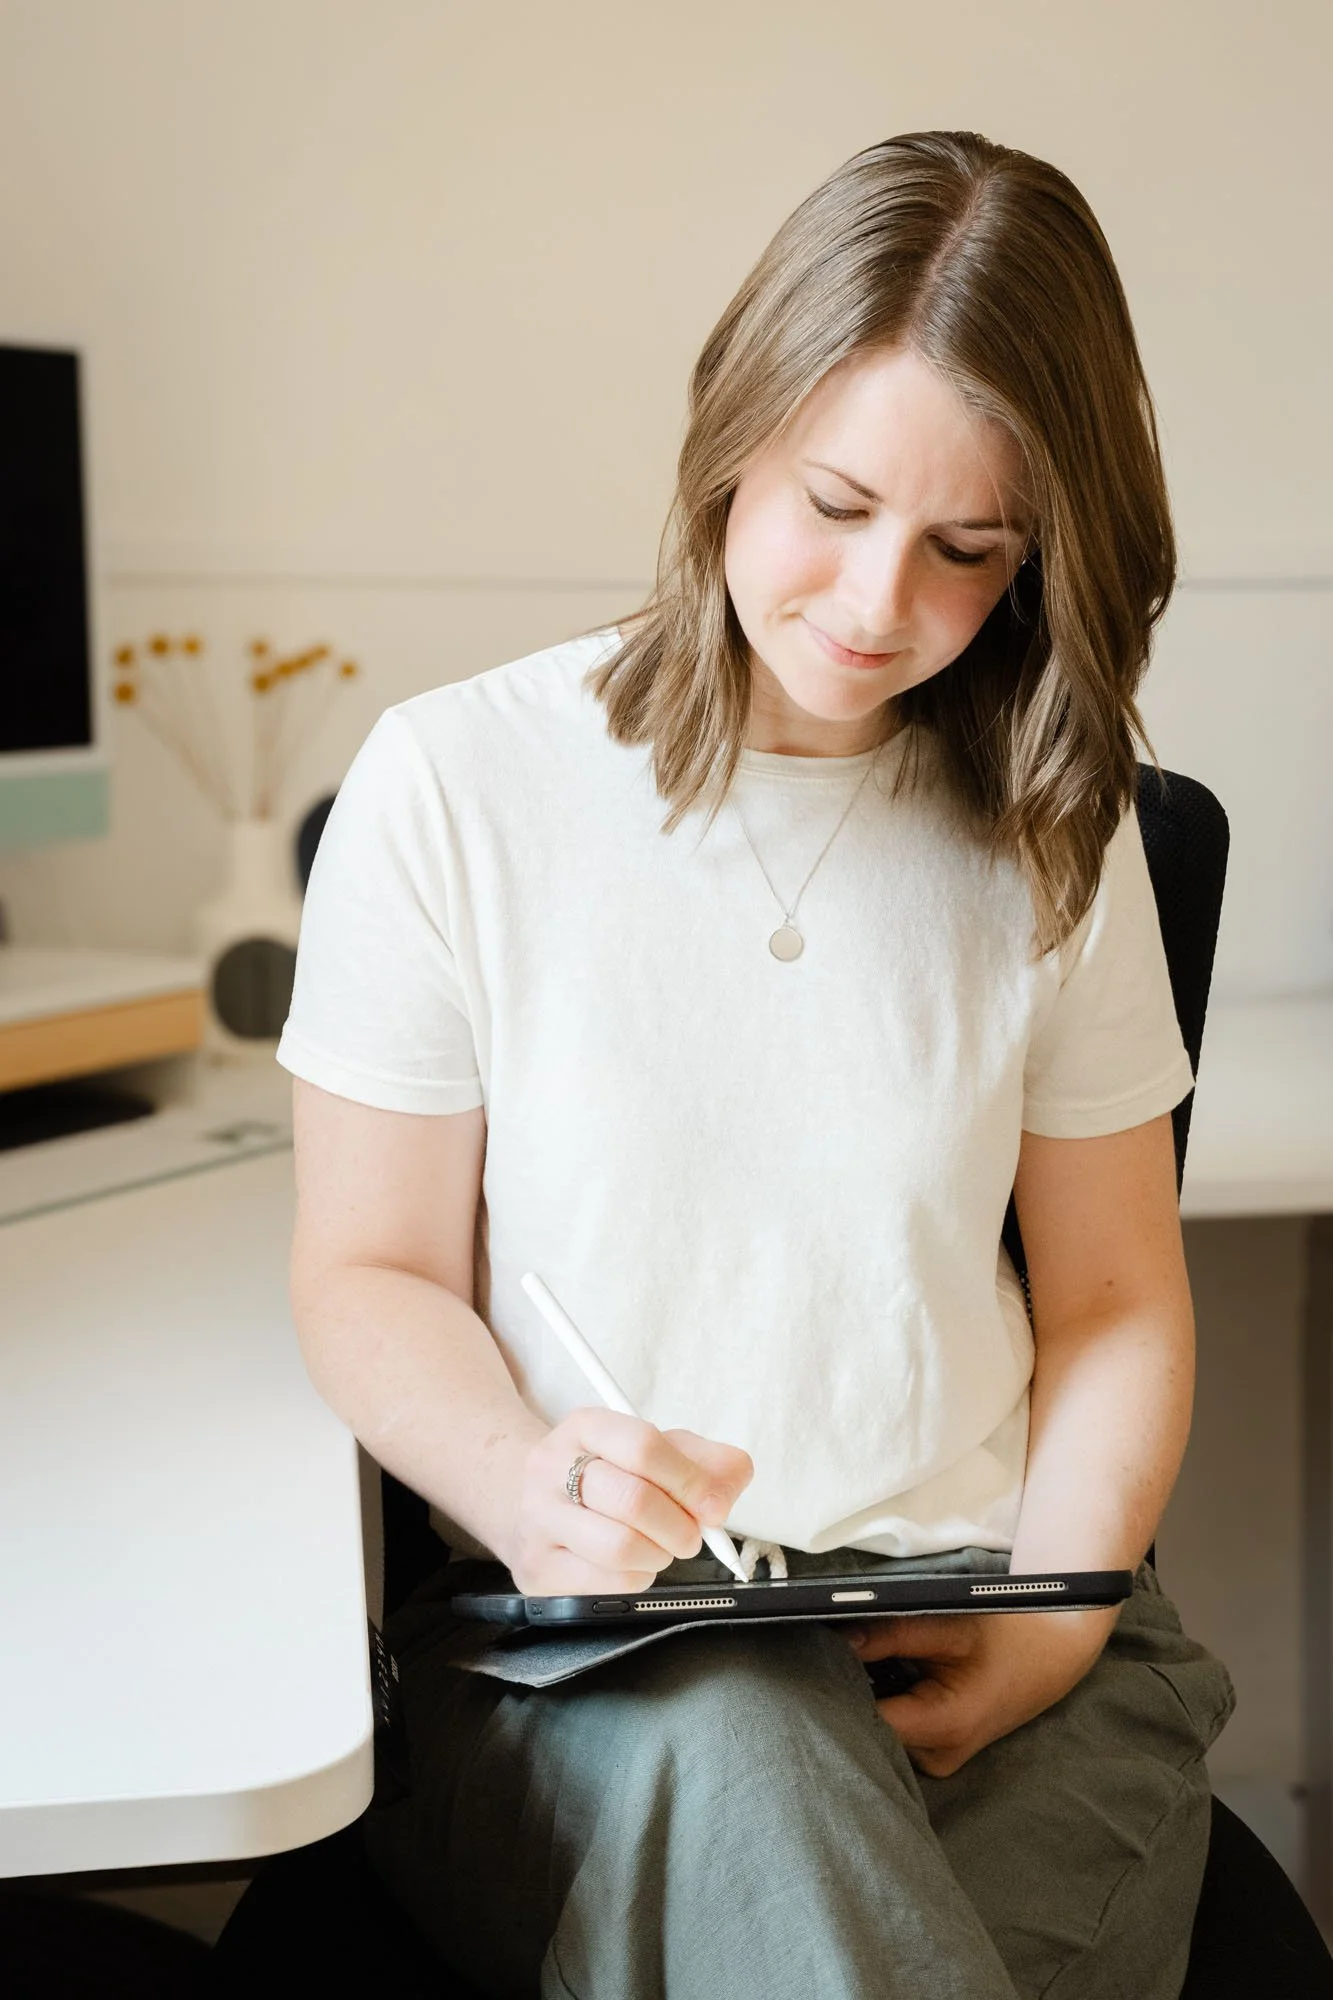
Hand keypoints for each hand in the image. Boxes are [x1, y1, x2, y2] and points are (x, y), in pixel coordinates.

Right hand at [503, 1406, 752, 1595]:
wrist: (533, 1499)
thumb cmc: (611, 1474)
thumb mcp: (657, 1451)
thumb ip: (706, 1462)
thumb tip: (722, 1498)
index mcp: (585, 1426)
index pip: (643, 1446)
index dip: (690, 1480)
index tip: (714, 1505)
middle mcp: (551, 1467)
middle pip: (633, 1500)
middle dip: (680, 1526)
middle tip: (692, 1534)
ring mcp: (539, 1520)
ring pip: (620, 1547)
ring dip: (660, 1554)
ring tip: (662, 1546)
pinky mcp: (538, 1569)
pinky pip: (609, 1582)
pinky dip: (639, 1577)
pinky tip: (635, 1563)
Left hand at [844, 1606, 1117, 1776]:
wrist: (1050, 1655)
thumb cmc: (1004, 1634)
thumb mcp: (950, 1623)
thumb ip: (892, 1632)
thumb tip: (834, 1637)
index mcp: (942, 1728)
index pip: (863, 1720)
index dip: (835, 1687)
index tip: (813, 1655)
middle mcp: (934, 1758)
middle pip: (865, 1729)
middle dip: (844, 1690)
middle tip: (822, 1650)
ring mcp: (934, 1762)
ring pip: (875, 1732)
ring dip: (862, 1696)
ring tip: (852, 1659)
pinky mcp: (933, 1755)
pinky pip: (890, 1732)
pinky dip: (880, 1704)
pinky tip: (877, 1676)